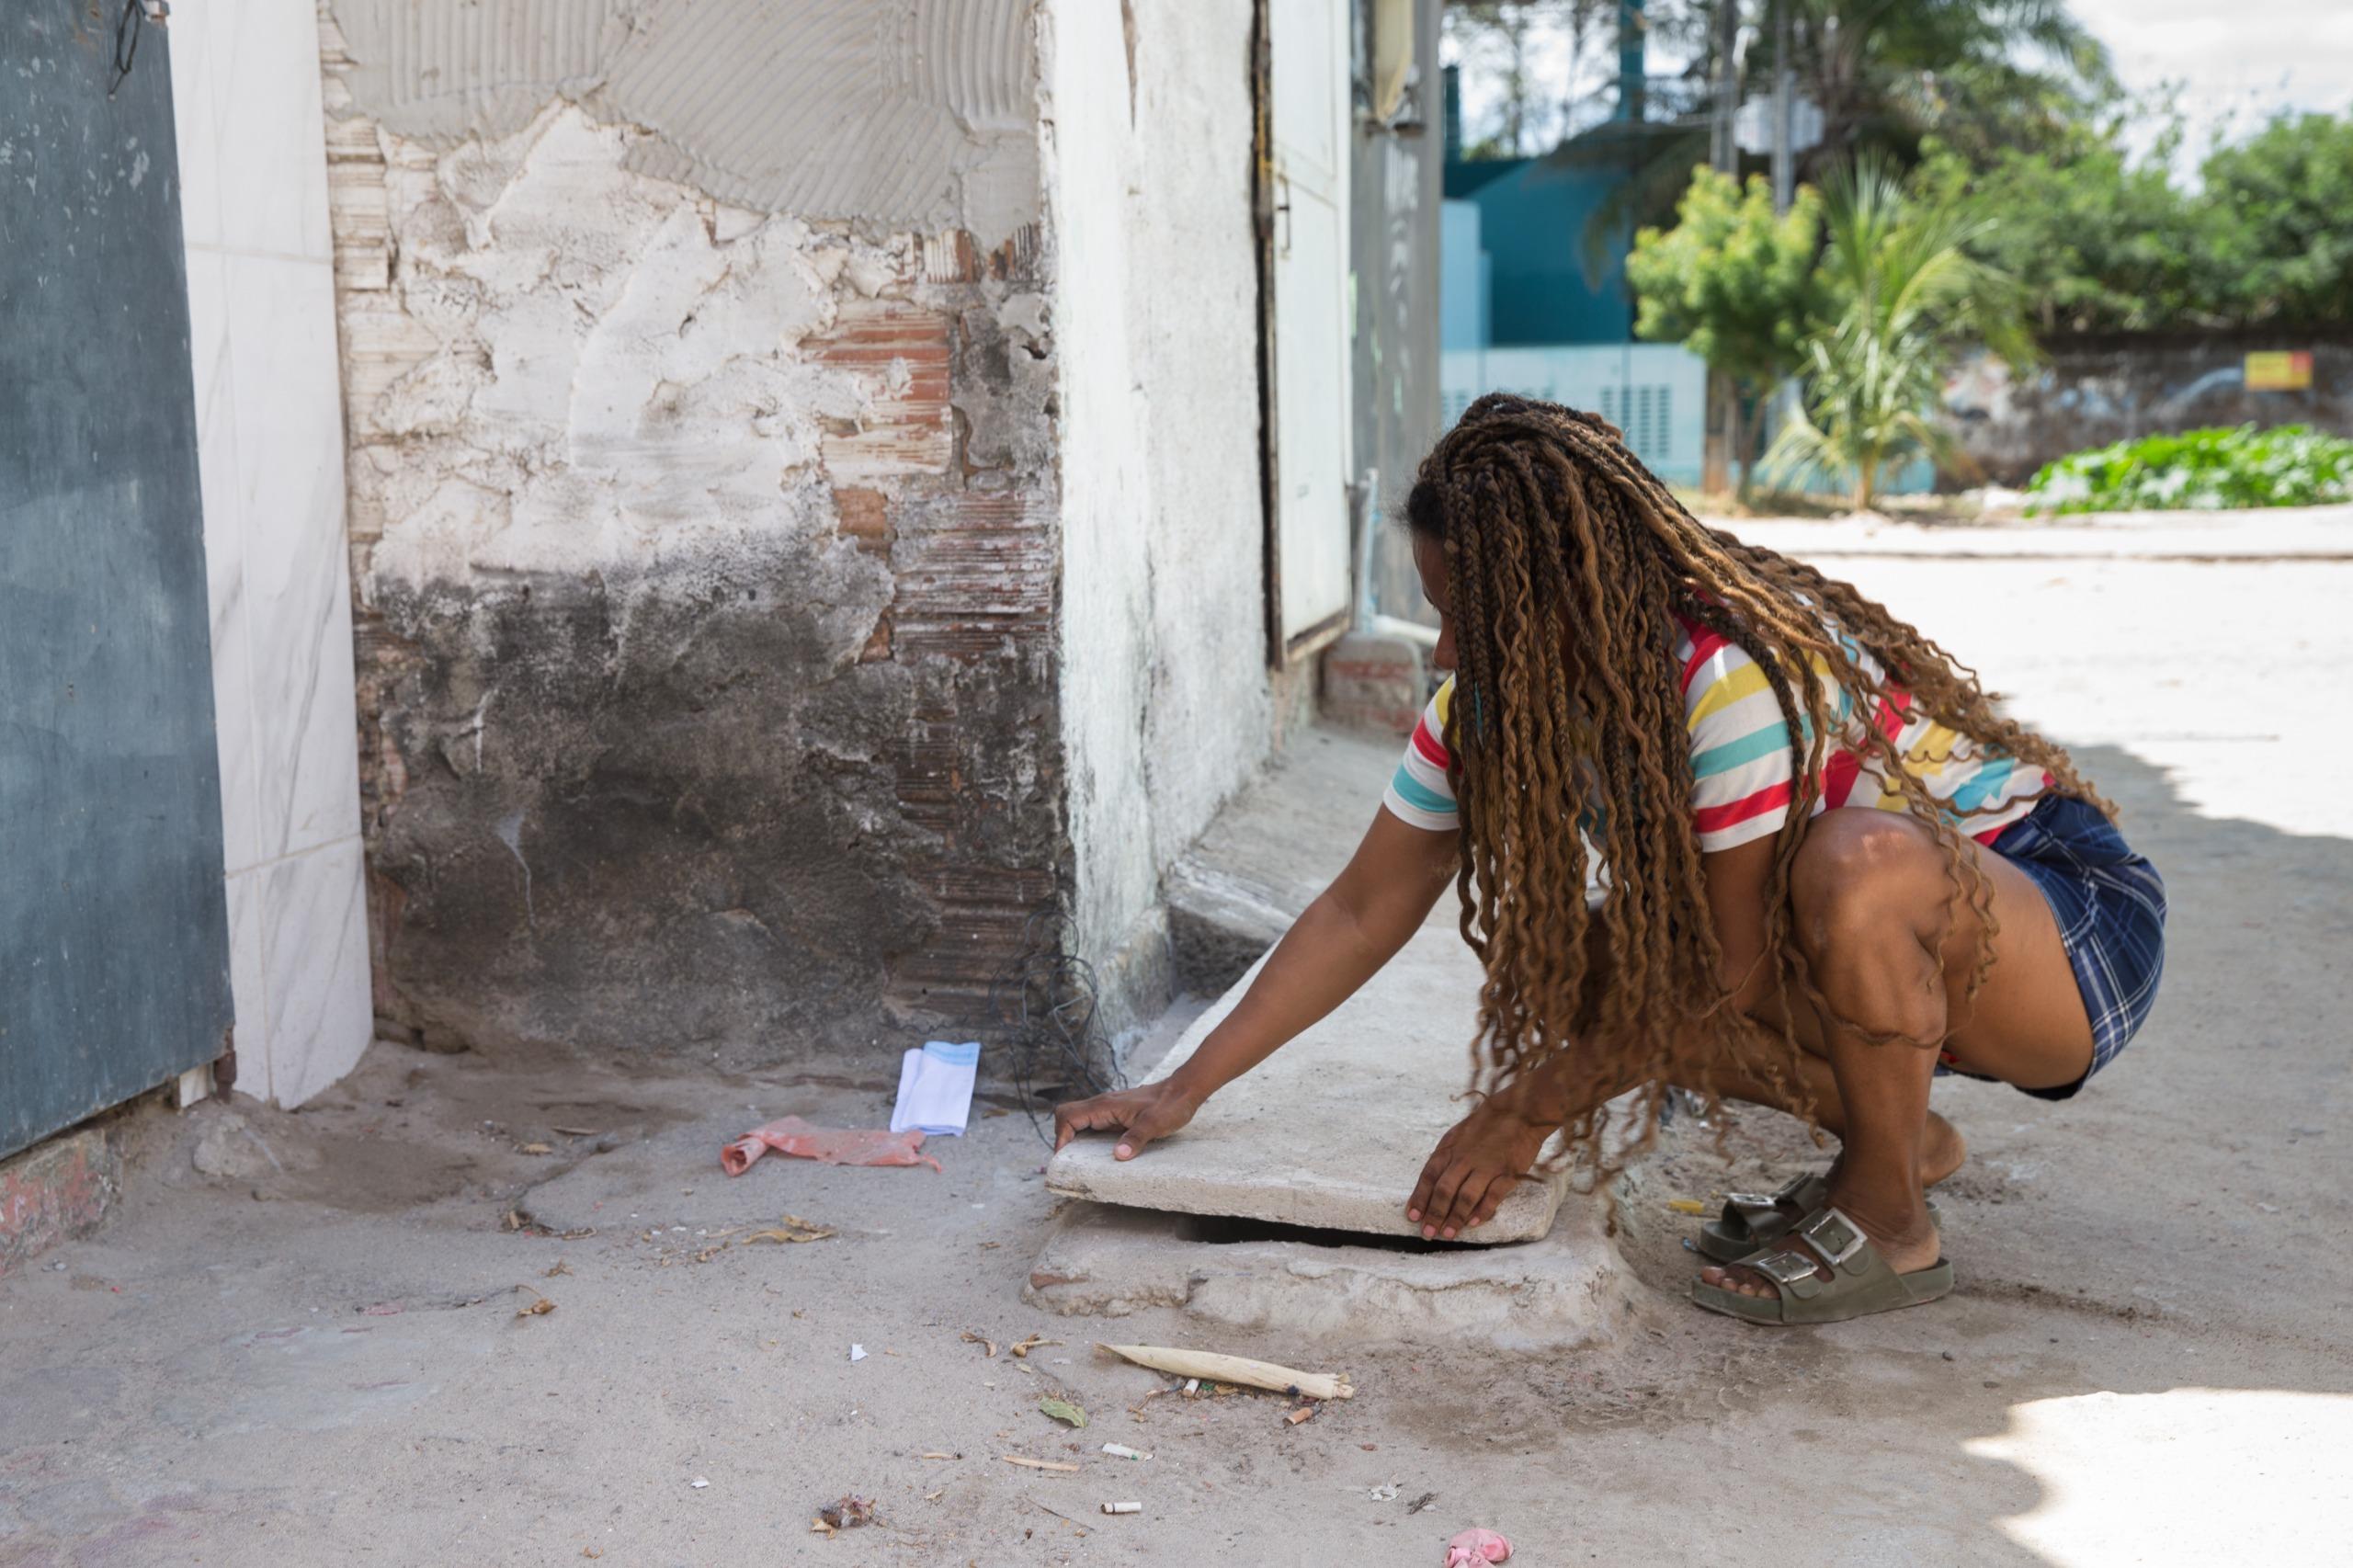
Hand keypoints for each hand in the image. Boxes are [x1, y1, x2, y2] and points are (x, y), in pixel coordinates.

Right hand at [1052, 1080, 1201, 1160]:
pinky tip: (1097, 1153)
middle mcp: (1102, 1105)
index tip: (1064, 1158)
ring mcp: (1108, 1109)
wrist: (1183, 1090)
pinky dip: (1087, 1137)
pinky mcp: (1116, 1114)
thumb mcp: (1154, 1124)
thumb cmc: (1170, 1105)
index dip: (1061, 1137)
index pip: (1068, 1116)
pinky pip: (1092, 1124)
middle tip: (1069, 1161)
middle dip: (1062, 1137)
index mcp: (1105, 1105)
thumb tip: (1119, 1156)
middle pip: (1067, 1116)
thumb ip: (1136, 1138)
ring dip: (1074, 1138)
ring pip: (1078, 1120)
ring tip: (1080, 1161)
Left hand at [1405, 1098, 1555, 1239]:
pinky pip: (1492, 1196)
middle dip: (1434, 1214)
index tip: (1412, 1216)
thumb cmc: (1487, 1124)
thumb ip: (1447, 1156)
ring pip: (1465, 1197)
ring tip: (1447, 1234)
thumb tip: (1432, 1179)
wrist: (1521, 1112)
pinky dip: (1482, 1211)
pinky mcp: (1507, 1172)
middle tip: (1427, 1233)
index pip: (1429, 1176)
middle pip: (1444, 1190)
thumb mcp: (1459, 1134)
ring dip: (1455, 1218)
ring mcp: (1486, 1165)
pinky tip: (1473, 1223)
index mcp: (1450, 1148)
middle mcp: (1464, 1157)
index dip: (1419, 1197)